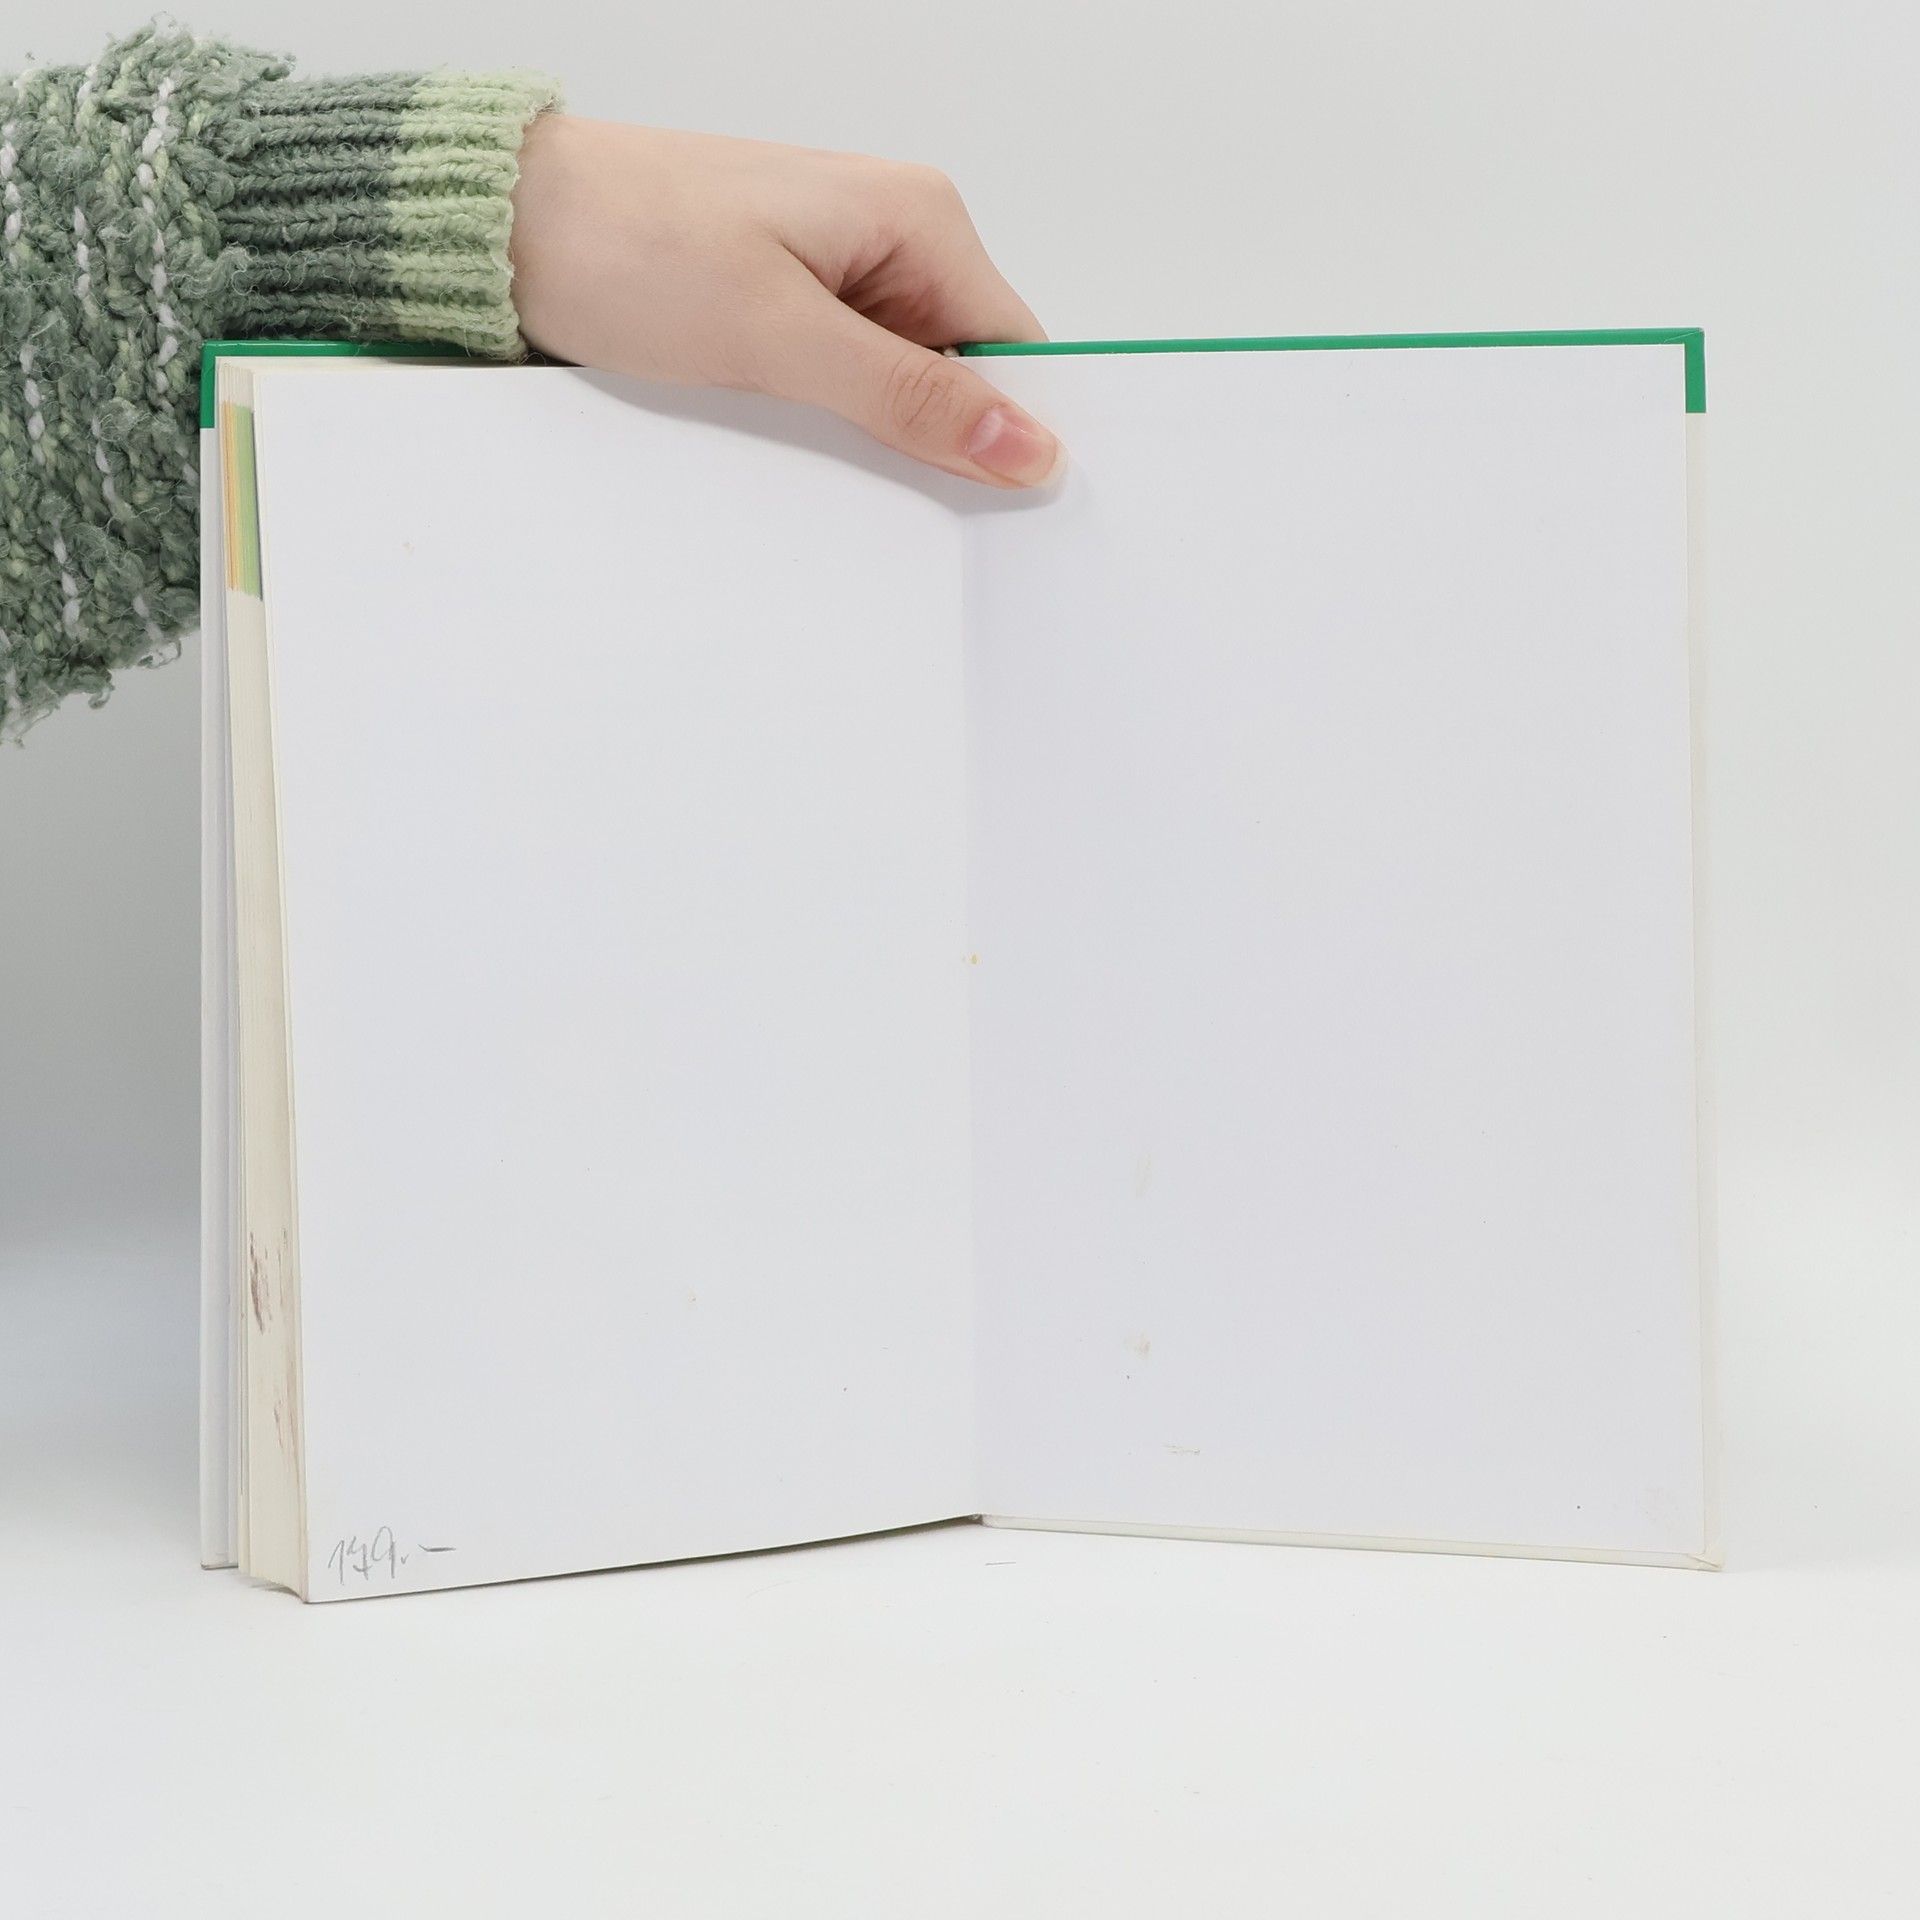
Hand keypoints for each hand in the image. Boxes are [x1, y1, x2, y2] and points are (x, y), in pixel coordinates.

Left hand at [508, 115, 1063, 487]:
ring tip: (825, 467)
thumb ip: (907, 394)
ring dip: (878, 444)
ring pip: (902, 391)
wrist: (506, 225)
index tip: (1004, 515)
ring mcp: (840, 276)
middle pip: (963, 376)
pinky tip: (797, 450)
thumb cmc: (626, 243)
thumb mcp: (778, 334)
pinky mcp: (791, 311)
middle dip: (942, 448)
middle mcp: (892, 239)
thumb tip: (1026, 445)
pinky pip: (845, 388)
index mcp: (917, 218)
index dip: (1016, 436)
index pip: (1015, 350)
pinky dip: (830, 430)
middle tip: (903, 511)